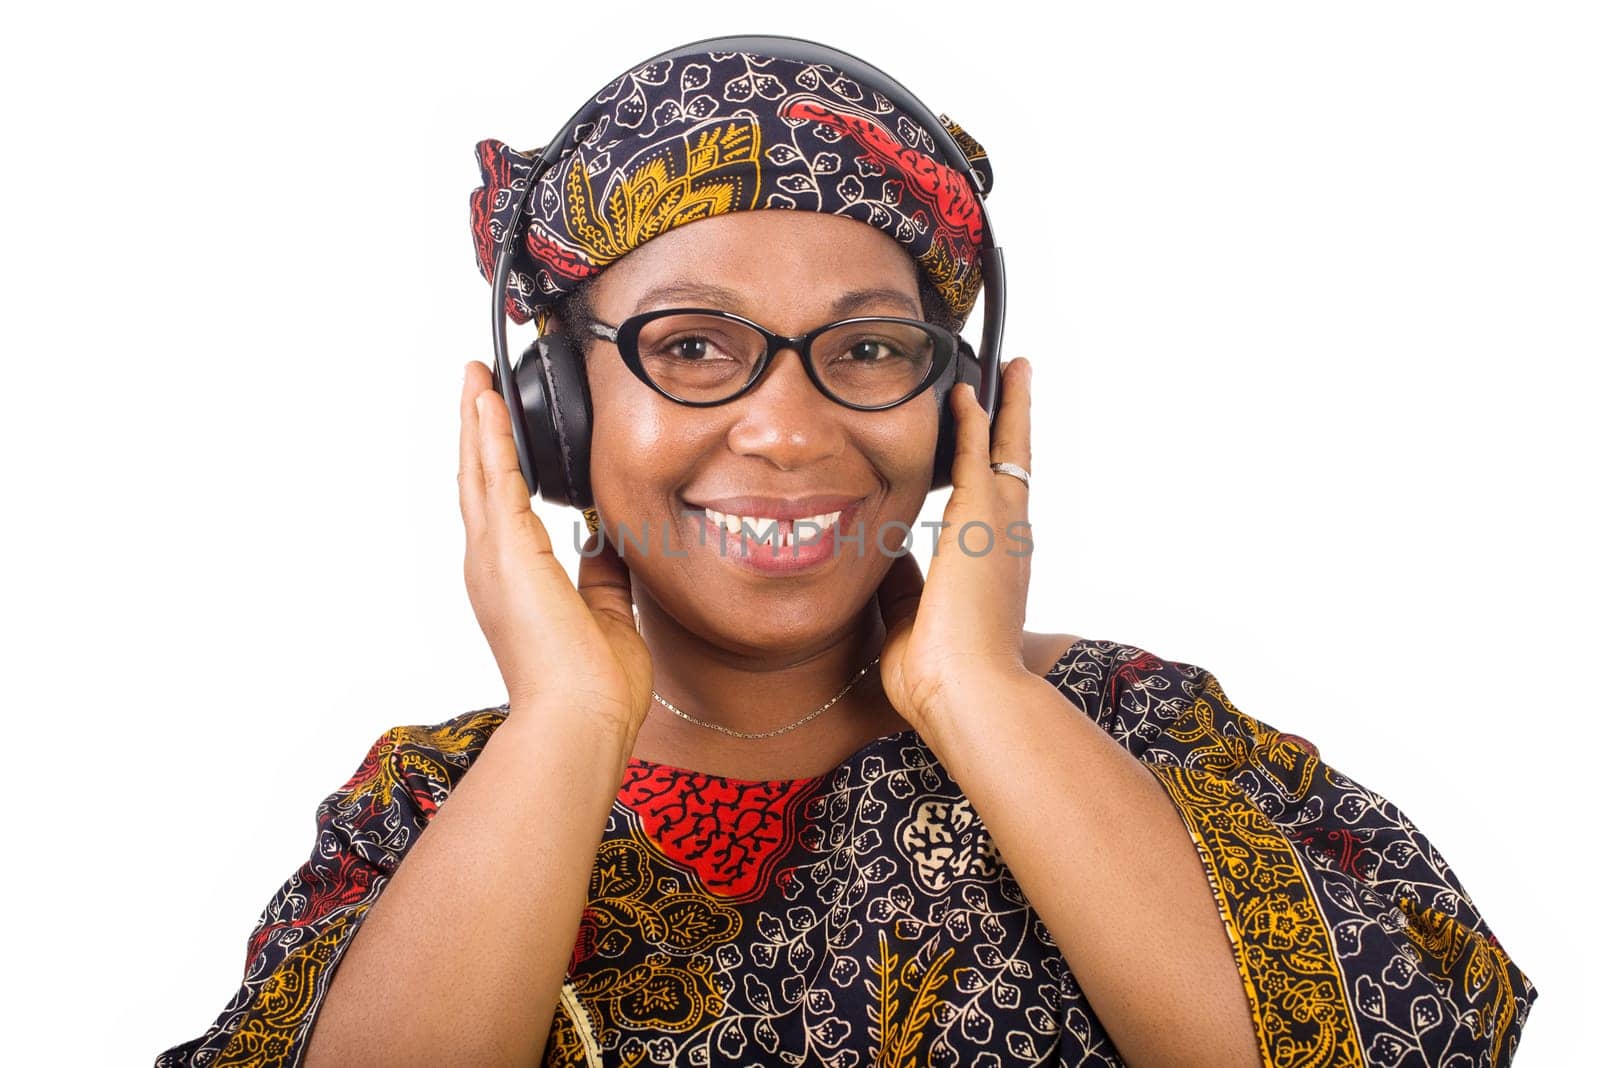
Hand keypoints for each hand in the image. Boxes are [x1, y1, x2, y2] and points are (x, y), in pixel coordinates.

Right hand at [458, 361, 652, 736]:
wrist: (581, 721)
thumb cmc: (595, 689)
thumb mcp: (608, 615)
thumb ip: (603, 573)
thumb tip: (608, 540)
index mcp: (516, 585)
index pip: (504, 512)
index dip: (500, 468)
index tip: (502, 432)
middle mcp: (493, 569)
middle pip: (478, 483)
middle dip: (478, 433)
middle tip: (476, 386)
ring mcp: (492, 559)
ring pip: (477, 472)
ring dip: (478, 421)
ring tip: (476, 378)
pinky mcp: (506, 551)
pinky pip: (494, 477)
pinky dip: (489, 434)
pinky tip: (487, 399)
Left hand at [876, 359, 1035, 729]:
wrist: (967, 694)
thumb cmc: (942, 679)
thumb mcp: (914, 623)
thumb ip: (904, 586)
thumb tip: (886, 559)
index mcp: (995, 573)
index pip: (995, 511)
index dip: (993, 478)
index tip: (992, 454)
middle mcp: (1010, 544)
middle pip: (1017, 468)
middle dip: (1016, 425)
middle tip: (1019, 384)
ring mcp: (1001, 529)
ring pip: (1009, 450)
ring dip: (1007, 407)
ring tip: (1011, 370)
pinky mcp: (981, 519)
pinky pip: (978, 454)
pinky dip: (973, 420)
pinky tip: (966, 391)